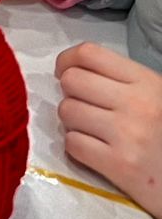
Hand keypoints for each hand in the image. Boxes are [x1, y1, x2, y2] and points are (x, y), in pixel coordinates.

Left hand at [57, 42, 161, 217]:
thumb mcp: (154, 96)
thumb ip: (120, 80)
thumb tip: (73, 69)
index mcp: (147, 82)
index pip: (89, 53)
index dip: (67, 60)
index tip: (65, 71)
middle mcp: (137, 104)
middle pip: (71, 80)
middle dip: (70, 93)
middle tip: (83, 106)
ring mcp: (127, 134)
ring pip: (67, 111)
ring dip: (72, 122)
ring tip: (91, 130)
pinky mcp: (120, 165)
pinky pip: (72, 143)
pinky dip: (77, 147)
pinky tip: (95, 150)